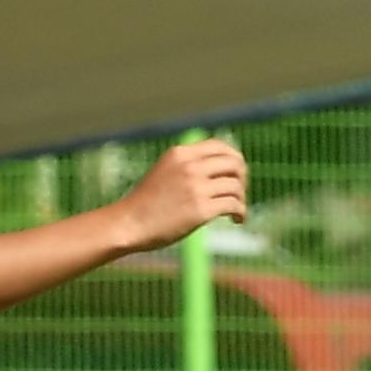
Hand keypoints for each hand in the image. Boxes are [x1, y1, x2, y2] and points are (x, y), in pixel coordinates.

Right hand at [111, 139, 249, 251]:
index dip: (234, 159)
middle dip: (242, 178)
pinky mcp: (200, 210)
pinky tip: (236, 220)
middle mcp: (190, 166)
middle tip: (238, 193)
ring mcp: (195, 188)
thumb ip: (187, 166)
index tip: (235, 174)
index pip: (220, 146)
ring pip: (236, 186)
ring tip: (236, 211)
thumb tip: (218, 169)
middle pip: (234, 163)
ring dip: (242, 198)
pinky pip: (233, 205)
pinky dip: (241, 212)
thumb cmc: (145, 203)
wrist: (128, 224)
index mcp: (180, 153)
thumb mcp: (164, 171)